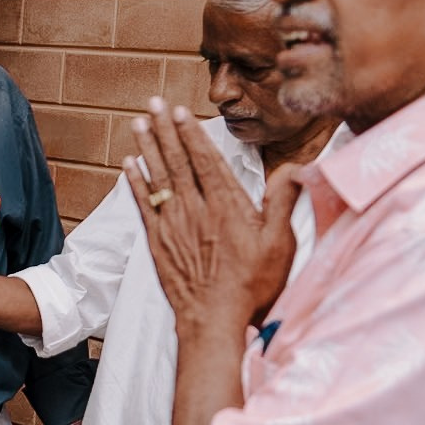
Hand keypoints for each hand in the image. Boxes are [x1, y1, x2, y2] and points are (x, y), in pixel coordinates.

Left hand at [131, 98, 297, 335]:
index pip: (207, 160)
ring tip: (138, 123)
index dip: (192, 133)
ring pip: (159, 178)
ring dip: (148, 148)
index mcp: (228, 206)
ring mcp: (174, 226)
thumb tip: (295, 167)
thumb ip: (283, 202)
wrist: (215, 321)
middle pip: (179, 161)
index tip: (180, 112)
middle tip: (152, 103)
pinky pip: (143, 205)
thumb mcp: (280, 243)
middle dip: (165, 130)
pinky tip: (128, 164)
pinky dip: (135, 183)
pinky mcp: (158, 243)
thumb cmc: (253, 286)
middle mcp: (197, 210)